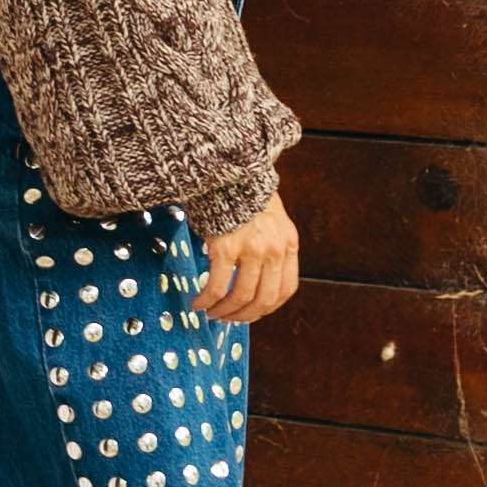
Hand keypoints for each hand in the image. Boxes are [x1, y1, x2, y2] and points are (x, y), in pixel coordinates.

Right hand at [198, 193, 299, 323]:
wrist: (226, 168)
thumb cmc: (244, 193)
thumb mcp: (271, 219)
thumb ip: (271, 246)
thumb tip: (256, 276)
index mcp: (289, 243)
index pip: (286, 289)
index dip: (268, 307)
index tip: (252, 312)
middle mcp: (275, 249)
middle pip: (264, 299)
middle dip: (244, 315)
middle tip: (227, 317)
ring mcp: (252, 250)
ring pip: (240, 297)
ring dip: (224, 311)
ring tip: (211, 312)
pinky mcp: (226, 248)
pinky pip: (217, 286)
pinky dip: (207, 300)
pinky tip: (198, 302)